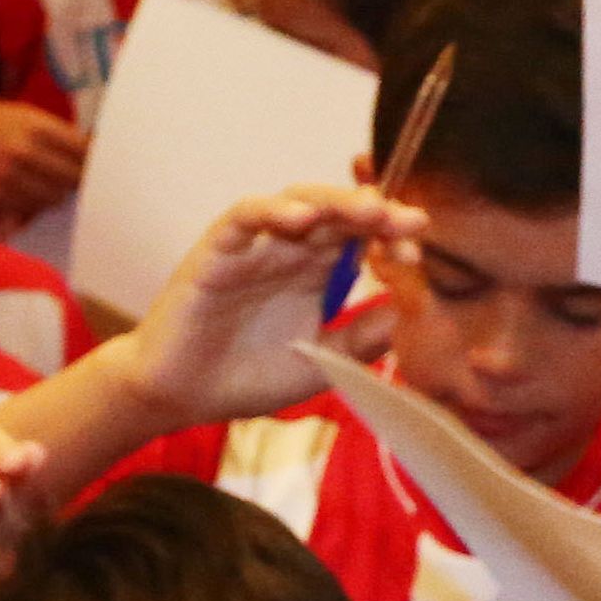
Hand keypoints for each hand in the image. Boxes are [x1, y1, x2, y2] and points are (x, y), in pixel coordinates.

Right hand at [0, 96, 91, 222]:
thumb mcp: (27, 115)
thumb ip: (61, 136)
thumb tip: (96, 156)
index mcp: (35, 126)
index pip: (83, 153)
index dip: (95, 162)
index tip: (101, 165)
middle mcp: (21, 151)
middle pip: (72, 179)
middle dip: (78, 181)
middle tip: (77, 179)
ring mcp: (5, 176)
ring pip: (53, 198)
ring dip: (58, 194)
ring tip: (51, 183)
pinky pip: (28, 208)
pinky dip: (35, 203)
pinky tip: (30, 190)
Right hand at [129, 184, 419, 431]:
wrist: (182, 397)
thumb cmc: (247, 375)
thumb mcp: (322, 362)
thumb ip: (363, 338)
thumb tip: (411, 313)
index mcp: (318, 273)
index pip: (363, 240)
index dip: (392, 241)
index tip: (418, 255)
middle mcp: (290, 251)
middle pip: (338, 214)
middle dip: (376, 213)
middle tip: (411, 222)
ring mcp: (254, 247)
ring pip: (297, 203)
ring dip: (335, 203)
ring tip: (370, 209)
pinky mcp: (216, 251)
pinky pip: (243, 218)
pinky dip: (272, 211)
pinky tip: (303, 218)